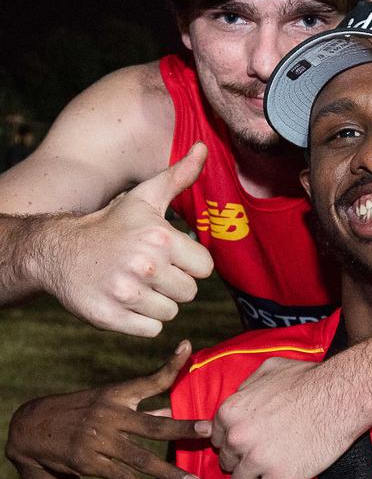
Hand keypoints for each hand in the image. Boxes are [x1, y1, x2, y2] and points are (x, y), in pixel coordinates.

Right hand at [6, 340, 211, 478]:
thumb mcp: (109, 402)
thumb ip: (142, 408)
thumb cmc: (83, 412)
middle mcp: (110, 415)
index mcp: (117, 395)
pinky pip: (120, 478)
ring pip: (140, 458)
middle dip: (182, 429)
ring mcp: (99, 440)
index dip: (170, 365)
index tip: (187, 349)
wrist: (35, 428)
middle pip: (152, 425)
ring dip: (169, 472)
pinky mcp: (89, 463)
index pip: (149, 380)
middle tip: (209, 432)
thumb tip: (173, 414)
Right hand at [40, 142, 213, 335]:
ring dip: (157, 302)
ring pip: (171, 312)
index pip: (204, 267)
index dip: (189, 263)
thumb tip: (203, 148)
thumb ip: (178, 177)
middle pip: (189, 292)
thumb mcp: (144, 198)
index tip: (169, 257)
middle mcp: (145, 266)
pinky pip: (151, 330)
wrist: (59, 251)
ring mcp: (127, 294)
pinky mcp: (112, 318)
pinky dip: (142, 320)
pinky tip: (126, 301)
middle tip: (149, 271)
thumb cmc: (111, 225)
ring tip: (136, 284)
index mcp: (160, 237)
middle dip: (173, 284)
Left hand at [212, 357, 357, 478]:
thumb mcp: (268, 369)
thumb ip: (246, 385)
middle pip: (227, 462)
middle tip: (263, 456)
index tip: (248, 443)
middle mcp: (237, 438)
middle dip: (242, 461)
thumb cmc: (308, 380)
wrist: (339, 398)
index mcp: (230, 412)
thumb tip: (238, 396)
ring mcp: (257, 461)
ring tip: (269, 474)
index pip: (216, 438)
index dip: (234, 441)